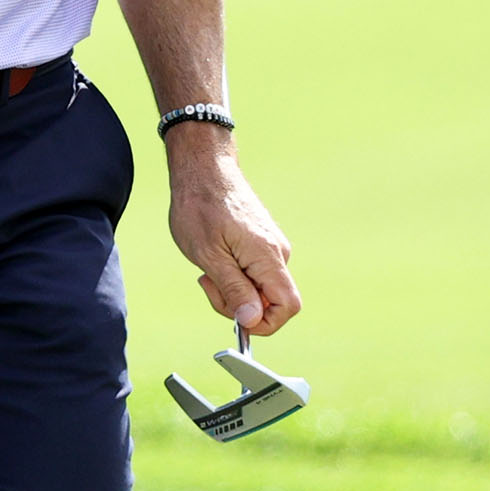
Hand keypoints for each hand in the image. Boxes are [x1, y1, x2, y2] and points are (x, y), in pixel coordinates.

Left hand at [165, 134, 299, 336]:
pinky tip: (214, 254)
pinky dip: (232, 272)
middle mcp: (278, 252)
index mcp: (268, 257)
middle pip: (270, 301)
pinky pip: (253, 271)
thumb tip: (252, 320)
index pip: (288, 307)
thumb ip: (233, 290)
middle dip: (237, 303)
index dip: (263, 322)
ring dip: (232, 286)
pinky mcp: (262, 241)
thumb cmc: (201, 205)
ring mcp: (271, 246)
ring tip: (207, 263)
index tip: (231, 314)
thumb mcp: (209, 255)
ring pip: (259, 287)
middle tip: (207, 282)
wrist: (204, 167)